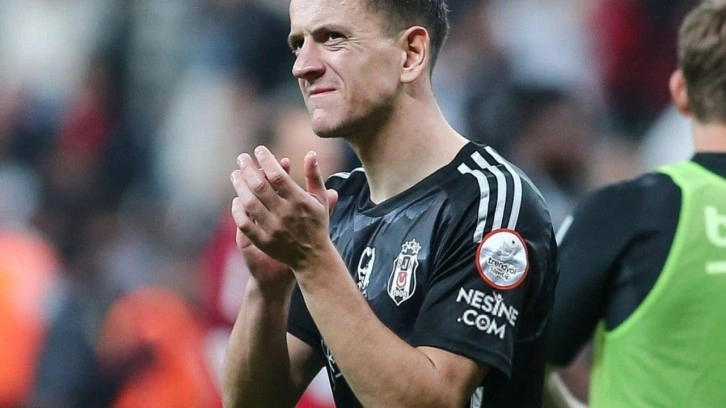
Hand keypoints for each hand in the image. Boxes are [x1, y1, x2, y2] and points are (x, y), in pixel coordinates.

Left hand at [230, 146, 337, 272]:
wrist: (312, 258)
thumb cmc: (316, 224)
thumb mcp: (320, 200)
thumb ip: (315, 176)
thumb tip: (310, 153)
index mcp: (299, 201)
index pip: (278, 176)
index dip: (267, 160)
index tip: (259, 150)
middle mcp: (285, 214)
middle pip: (260, 187)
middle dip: (248, 169)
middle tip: (242, 158)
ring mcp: (272, 228)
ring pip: (250, 203)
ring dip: (240, 186)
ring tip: (235, 174)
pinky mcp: (263, 241)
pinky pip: (244, 223)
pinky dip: (238, 210)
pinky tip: (236, 200)